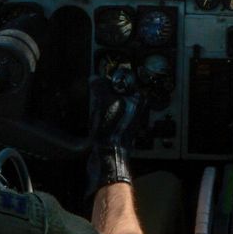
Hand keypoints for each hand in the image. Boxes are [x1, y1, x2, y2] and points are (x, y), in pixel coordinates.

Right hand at [86, 72, 143, 196]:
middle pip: (117, 93)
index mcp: (138, 100)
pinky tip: (95, 121)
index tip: (100, 79)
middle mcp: (135, 110)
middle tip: (96, 95)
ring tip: (96, 111)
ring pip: (110, 105)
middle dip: (105, 93)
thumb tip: (95, 78)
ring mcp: (126, 121)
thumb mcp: (104, 100)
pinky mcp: (116, 130)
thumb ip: (100, 86)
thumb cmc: (111, 128)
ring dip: (101, 106)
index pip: (125, 81)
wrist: (108, 155)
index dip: (111, 80)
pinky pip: (106, 117)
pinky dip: (99, 116)